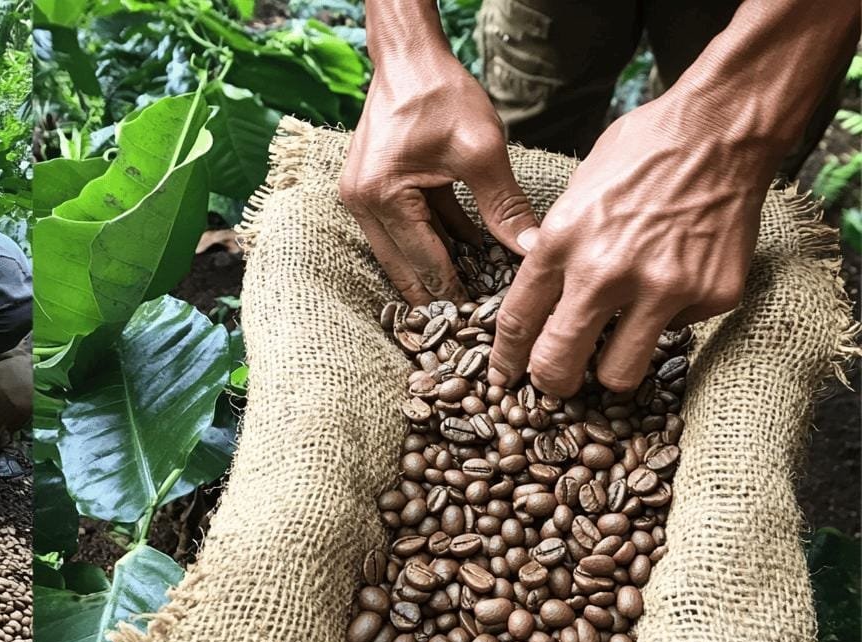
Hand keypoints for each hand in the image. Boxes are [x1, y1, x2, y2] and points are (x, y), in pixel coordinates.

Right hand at [339, 48, 539, 304]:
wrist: (409, 60)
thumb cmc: (440, 95)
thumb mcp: (481, 151)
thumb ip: (504, 206)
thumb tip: (532, 251)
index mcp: (382, 198)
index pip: (424, 262)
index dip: (455, 293)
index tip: (483, 323)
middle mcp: (363, 206)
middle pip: (403, 270)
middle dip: (438, 297)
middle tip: (472, 329)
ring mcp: (363, 200)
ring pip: (401, 255)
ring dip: (434, 272)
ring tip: (471, 299)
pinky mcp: (373, 191)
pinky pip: (404, 231)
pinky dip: (432, 244)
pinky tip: (464, 256)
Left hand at [487, 96, 767, 396]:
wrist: (722, 129)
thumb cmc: (643, 150)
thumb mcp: (577, 193)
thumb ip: (557, 247)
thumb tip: (542, 293)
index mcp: (561, 243)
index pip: (518, 321)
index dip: (507, 358)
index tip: (506, 377)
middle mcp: (606, 273)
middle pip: (558, 364)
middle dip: (551, 383)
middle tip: (556, 384)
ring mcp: (662, 289)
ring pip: (620, 373)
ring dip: (612, 367)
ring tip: (616, 346)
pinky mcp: (711, 296)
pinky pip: (677, 331)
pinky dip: (672, 316)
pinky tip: (677, 278)